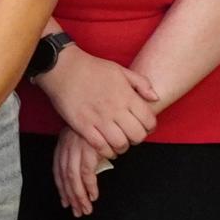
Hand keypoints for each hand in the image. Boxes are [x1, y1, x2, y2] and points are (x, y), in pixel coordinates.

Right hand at [41, 49, 158, 161]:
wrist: (64, 68)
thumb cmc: (92, 68)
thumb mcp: (120, 70)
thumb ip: (141, 83)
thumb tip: (155, 98)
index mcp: (127, 96)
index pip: (149, 120)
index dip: (150, 128)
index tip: (144, 127)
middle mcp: (116, 109)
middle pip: (137, 136)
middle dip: (137, 139)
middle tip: (131, 136)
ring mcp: (99, 119)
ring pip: (120, 144)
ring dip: (122, 147)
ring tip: (118, 143)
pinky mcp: (83, 126)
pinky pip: (100, 147)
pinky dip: (106, 151)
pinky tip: (106, 147)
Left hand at [54, 128, 107, 219]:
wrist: (110, 109)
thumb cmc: (101, 125)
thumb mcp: (86, 139)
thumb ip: (82, 154)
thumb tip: (84, 175)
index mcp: (64, 144)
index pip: (58, 171)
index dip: (62, 188)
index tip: (66, 201)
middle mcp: (67, 146)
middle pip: (64, 177)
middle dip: (70, 197)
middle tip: (77, 211)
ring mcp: (77, 147)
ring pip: (73, 178)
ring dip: (80, 196)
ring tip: (86, 208)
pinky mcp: (89, 148)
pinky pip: (87, 173)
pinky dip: (90, 187)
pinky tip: (93, 195)